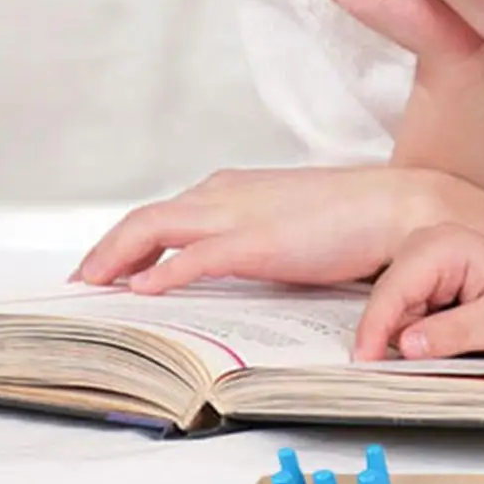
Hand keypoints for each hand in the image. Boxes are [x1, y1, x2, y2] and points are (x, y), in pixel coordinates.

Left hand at [73, 167, 435, 291]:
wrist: (400, 208)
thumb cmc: (360, 220)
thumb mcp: (296, 226)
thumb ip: (261, 239)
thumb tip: (244, 266)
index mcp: (236, 191)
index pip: (167, 214)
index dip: (129, 241)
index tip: (110, 266)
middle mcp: (226, 196)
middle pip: (144, 219)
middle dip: (107, 251)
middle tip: (83, 281)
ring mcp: (238, 217)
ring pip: (152, 229)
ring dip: (116, 258)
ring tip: (94, 286)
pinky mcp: (256, 243)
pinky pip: (193, 258)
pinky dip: (161, 274)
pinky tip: (142, 292)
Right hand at [353, 225, 483, 360]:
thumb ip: (453, 332)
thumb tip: (408, 344)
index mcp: (443, 244)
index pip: (392, 290)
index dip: (375, 330)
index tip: (365, 362)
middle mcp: (427, 249)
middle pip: (386, 303)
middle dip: (389, 339)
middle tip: (406, 374)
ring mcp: (424, 269)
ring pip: (393, 316)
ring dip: (405, 343)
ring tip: (449, 355)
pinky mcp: (426, 290)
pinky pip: (405, 322)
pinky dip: (415, 342)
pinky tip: (443, 350)